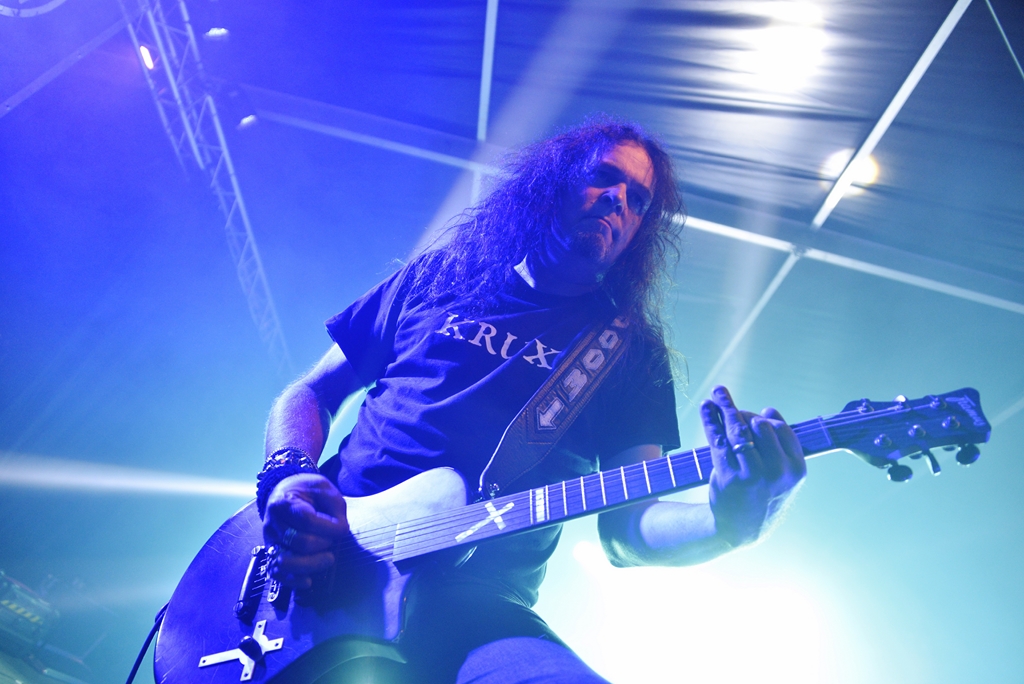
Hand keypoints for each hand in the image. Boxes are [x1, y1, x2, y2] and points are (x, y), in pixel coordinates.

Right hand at [263, 473, 349, 588]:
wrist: (284, 492)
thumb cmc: (307, 491)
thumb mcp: (325, 489)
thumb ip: (335, 508)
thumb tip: (341, 532)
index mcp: (285, 502)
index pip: (306, 520)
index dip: (329, 528)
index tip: (343, 529)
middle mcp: (272, 523)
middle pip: (299, 542)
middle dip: (323, 544)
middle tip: (333, 540)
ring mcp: (269, 541)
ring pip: (285, 562)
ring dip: (311, 565)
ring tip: (327, 559)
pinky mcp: (270, 554)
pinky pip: (276, 573)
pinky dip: (293, 580)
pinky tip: (309, 581)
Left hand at [700, 385, 805, 546]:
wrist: (741, 529)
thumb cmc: (763, 496)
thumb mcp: (784, 476)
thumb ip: (781, 445)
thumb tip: (768, 410)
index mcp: (796, 469)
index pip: (781, 429)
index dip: (766, 418)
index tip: (755, 416)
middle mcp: (777, 472)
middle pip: (760, 426)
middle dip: (745, 414)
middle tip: (732, 412)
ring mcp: (752, 475)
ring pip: (738, 430)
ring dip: (726, 406)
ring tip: (717, 392)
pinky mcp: (728, 477)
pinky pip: (718, 440)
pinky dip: (711, 420)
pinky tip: (706, 407)